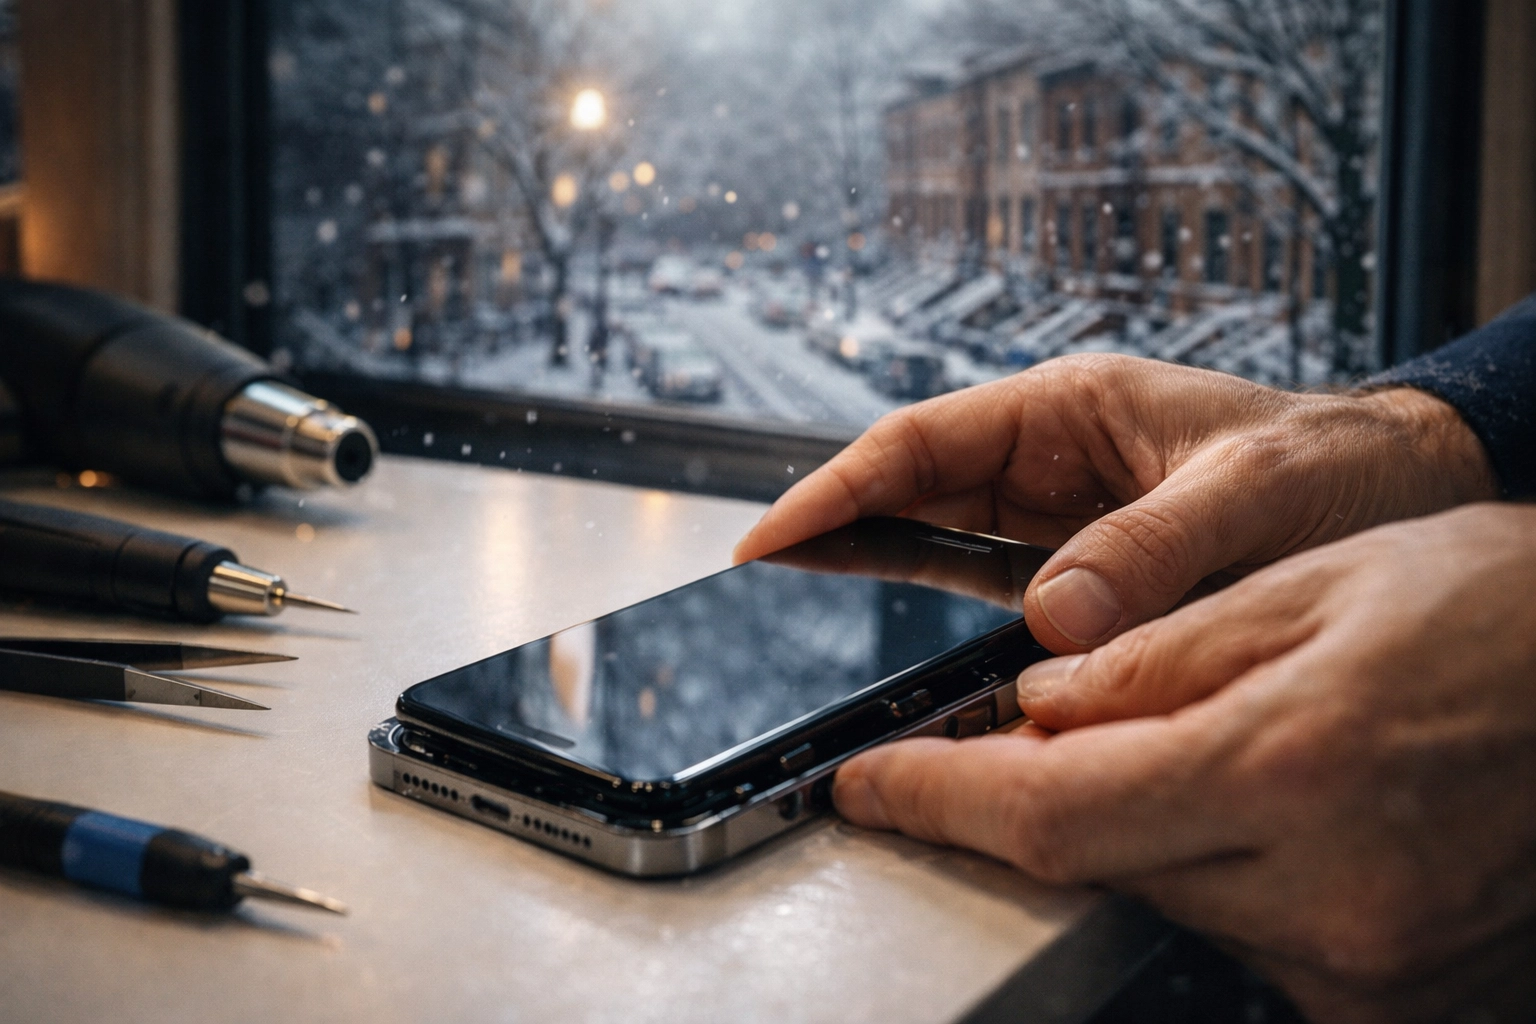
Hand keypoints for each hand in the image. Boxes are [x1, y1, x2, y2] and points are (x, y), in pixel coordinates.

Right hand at [736, 355, 1496, 652]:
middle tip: (756, 573)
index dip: (838, 486)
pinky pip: (983, 585)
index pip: (924, 442)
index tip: (773, 531)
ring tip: (788, 599)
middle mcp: (1051, 459)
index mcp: (1071, 409)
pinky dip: (930, 607)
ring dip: (865, 564)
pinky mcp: (1078, 571)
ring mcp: (1058, 516)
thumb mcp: (1251, 493)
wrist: (1407, 492)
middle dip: (831, 524)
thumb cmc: (1340, 464)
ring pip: (935, 538)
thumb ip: (1153, 549)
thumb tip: (1056, 619)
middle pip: (910, 489)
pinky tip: (887, 635)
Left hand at [833, 505, 1535, 1020]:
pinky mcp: (1392, 996)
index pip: (1047, 810)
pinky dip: (1220, 873)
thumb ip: (1151, 658)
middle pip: (1099, 863)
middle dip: (1048, 794)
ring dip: (1145, 829)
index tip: (866, 782)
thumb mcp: (1306, 587)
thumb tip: (1035, 706)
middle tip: (1051, 729)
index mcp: (1288, 768)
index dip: (936, 798)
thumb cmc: (1493, 615)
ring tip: (1214, 744)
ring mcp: (1364, 962)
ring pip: (1167, 900)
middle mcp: (1326, 893)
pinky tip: (1269, 811)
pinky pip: (1248, 938)